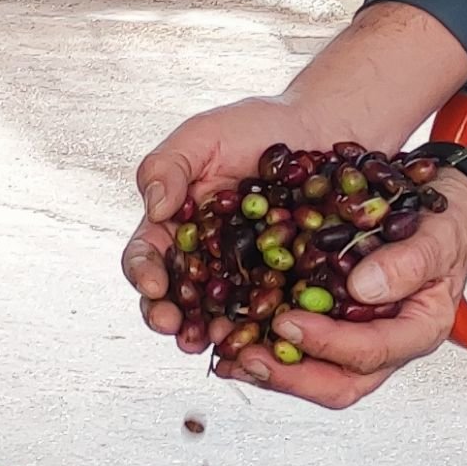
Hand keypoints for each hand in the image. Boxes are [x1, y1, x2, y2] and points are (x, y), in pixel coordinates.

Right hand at [123, 96, 379, 350]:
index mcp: (175, 229)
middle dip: (171, 317)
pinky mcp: (286, 287)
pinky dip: (264, 329)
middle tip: (175, 328)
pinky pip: (271, 313)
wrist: (322, 128)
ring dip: (212, 333)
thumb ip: (167, 166)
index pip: (146, 258)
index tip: (153, 284)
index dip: (144, 274)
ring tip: (215, 338)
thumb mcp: (203, 135)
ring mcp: (245, 278)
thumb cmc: (256, 126)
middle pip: (176, 300)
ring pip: (220, 315)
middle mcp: (204, 261)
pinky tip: (264, 337)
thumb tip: (155, 208)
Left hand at [232, 163, 466, 409]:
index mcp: (417, 330)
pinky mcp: (337, 321)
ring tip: (229, 355)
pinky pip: (301, 347)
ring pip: (316, 374)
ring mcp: (360, 336)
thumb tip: (362, 289)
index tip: (288, 321)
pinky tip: (232, 332)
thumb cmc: (450, 224)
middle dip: (289, 376)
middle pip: (338, 383)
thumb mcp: (438, 235)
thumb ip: (407, 263)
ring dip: (271, 370)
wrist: (450, 209)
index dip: (326, 342)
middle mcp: (387, 343)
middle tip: (246, 356)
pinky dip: (267, 344)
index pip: (369, 352)